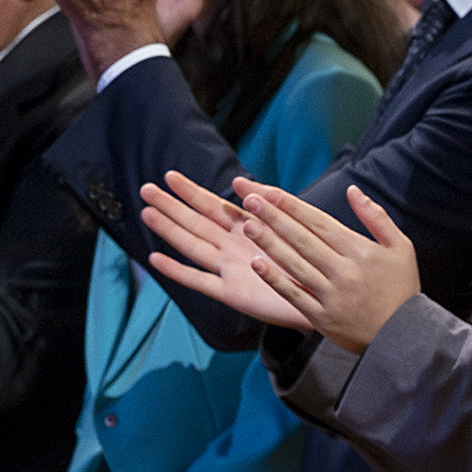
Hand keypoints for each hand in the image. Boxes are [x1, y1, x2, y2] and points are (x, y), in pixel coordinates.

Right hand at [139, 171, 307, 330]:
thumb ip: (267, 203)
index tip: (171, 176)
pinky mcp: (232, 293)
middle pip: (196, 223)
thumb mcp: (290, 224)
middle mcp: (234, 248)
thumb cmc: (311, 260)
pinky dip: (178, 271)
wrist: (325, 295)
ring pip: (192, 246)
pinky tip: (156, 260)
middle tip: (146, 189)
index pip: (214, 206)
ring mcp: (230, 270)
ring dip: (170, 230)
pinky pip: (200, 281)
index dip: (192, 191)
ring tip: (147, 213)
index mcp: (248, 229)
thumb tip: (241, 184)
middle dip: (171, 206)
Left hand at [235, 183, 419, 353]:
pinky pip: (293, 295)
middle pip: (302, 239)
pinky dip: (274, 280)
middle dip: (274, 217)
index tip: (269, 191)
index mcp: (360, 251)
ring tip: (247, 224)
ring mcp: (331, 295)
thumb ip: (376, 217)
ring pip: (294, 264)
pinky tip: (256, 264)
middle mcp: (343, 271)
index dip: (292, 206)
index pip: (319, 223)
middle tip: (250, 199)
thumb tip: (353, 190)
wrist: (405, 336)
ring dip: (268, 243)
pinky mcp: (322, 318)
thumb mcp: (401, 248)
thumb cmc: (401, 288)